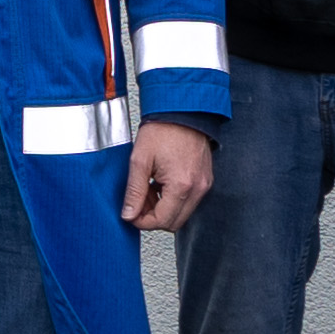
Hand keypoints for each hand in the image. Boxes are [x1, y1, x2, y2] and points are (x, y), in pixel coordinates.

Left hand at [124, 119, 215, 235]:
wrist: (183, 111)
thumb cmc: (163, 130)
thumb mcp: (140, 160)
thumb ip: (134, 191)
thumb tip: (129, 214)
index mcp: (182, 185)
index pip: (162, 220)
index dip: (143, 221)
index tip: (131, 213)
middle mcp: (198, 188)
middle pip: (174, 222)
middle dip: (153, 216)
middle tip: (139, 200)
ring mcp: (204, 185)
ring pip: (182, 213)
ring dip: (163, 208)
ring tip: (149, 187)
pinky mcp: (205, 180)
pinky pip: (189, 201)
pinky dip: (173, 198)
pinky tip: (160, 183)